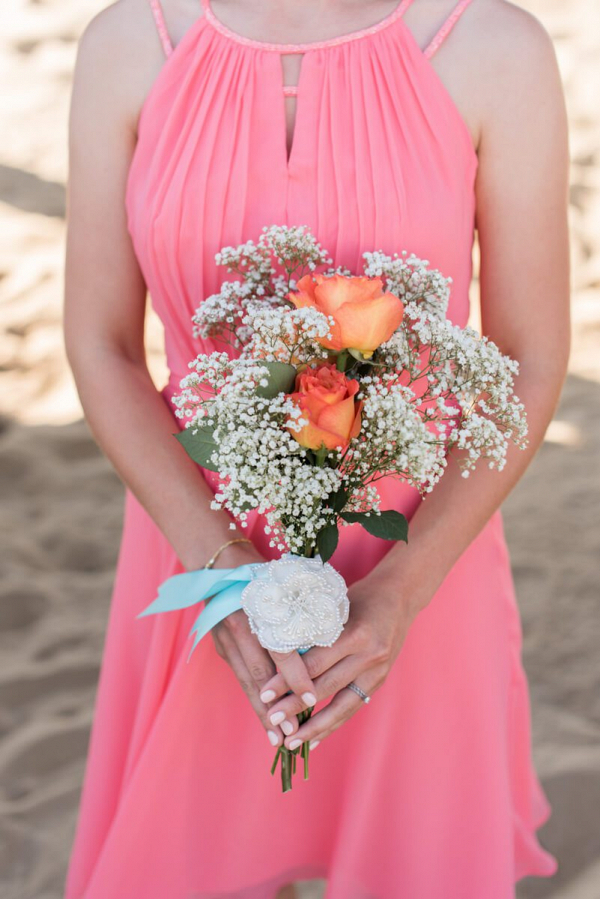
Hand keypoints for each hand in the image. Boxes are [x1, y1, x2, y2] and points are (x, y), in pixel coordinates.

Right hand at [210, 540, 316, 748]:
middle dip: (277, 706)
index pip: (278, 650)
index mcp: (257, 610)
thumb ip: (300, 611)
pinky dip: (255, 699)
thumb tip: (328, 638)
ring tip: (278, 737)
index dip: (295, 676)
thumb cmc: (262, 572)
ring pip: (247, 682)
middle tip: (293, 731)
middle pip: (260, 674)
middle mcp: (239, 628)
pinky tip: (265, 718)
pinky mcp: (223, 649)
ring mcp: (227, 641)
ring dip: (263, 711)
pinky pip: (242, 678)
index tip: (310, 696)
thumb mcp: (282, 584)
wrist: (220, 564)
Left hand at [256, 570, 418, 749]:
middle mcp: (368, 655)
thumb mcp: (334, 606)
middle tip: (270, 719)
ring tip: (291, 744)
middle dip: (295, 706)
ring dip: (315, 727)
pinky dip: (333, 724)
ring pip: (341, 706)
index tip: (263, 693)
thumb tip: (275, 656)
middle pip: (324, 686)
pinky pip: (353, 707)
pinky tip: (315, 740)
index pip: (314, 663)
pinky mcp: (379, 681)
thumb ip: (312, 630)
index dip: (287, 681)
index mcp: (355, 633)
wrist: (400, 596)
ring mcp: (377, 671)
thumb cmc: (359, 596)